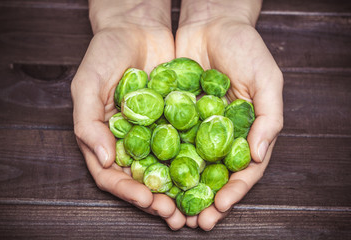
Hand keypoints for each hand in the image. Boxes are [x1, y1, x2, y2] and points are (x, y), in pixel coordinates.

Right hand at [71, 0, 185, 229]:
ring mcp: (155, 131)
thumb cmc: (105, 53)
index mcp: (105, 138)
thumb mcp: (86, 85)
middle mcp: (131, 140)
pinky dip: (195, 160)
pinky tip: (208, 173)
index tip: (147, 201)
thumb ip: (88, 125)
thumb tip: (106, 160)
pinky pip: (186, 143)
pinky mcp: (177, 119)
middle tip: (174, 215)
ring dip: (178, 189)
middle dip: (157, 199)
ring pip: (167, 167)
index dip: (128, 191)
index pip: (113, 175)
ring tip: (193, 207)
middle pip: (142, 179)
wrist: (137, 26)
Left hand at [176, 0, 283, 229]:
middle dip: (204, 199)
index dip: (234, 190)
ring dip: (180, 189)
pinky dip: (160, 160)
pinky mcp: (172, 115)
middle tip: (195, 222)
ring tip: (171, 210)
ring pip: (187, 164)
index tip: (221, 207)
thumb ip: (268, 117)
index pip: (242, 169)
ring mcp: (195, 127)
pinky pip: (166, 140)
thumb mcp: (267, 79)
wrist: (210, 22)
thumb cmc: (245, 48)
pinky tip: (152, 177)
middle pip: (213, 174)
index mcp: (245, 131)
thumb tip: (258, 155)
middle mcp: (219, 134)